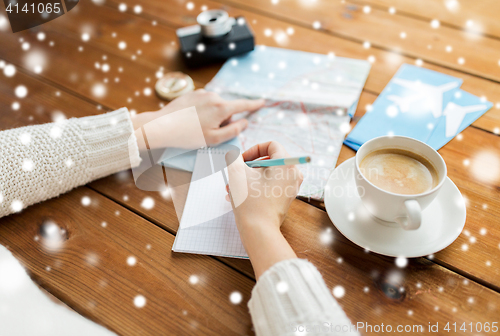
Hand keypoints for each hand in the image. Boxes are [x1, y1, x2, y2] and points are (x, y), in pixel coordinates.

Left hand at [131, 89, 263, 148]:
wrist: (162, 126)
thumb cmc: (188, 135)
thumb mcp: (214, 139)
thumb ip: (233, 131)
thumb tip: (243, 122)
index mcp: (221, 108)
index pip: (243, 105)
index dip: (254, 104)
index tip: (262, 102)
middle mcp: (213, 96)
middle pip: (227, 109)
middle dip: (223, 120)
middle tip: (209, 133)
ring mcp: (201, 93)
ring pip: (215, 106)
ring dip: (212, 116)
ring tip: (197, 127)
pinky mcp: (191, 94)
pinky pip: (204, 103)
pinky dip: (202, 112)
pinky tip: (191, 120)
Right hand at [225, 141, 302, 277]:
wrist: (259, 231)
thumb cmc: (250, 202)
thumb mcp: (237, 174)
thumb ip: (234, 159)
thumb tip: (234, 155)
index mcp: (286, 165)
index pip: (271, 145)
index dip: (254, 149)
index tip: (242, 160)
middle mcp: (293, 175)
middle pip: (270, 159)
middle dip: (249, 165)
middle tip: (237, 173)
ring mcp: (291, 188)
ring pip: (268, 174)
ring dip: (249, 176)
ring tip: (232, 186)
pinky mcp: (285, 198)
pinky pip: (270, 185)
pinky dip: (256, 186)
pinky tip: (239, 194)